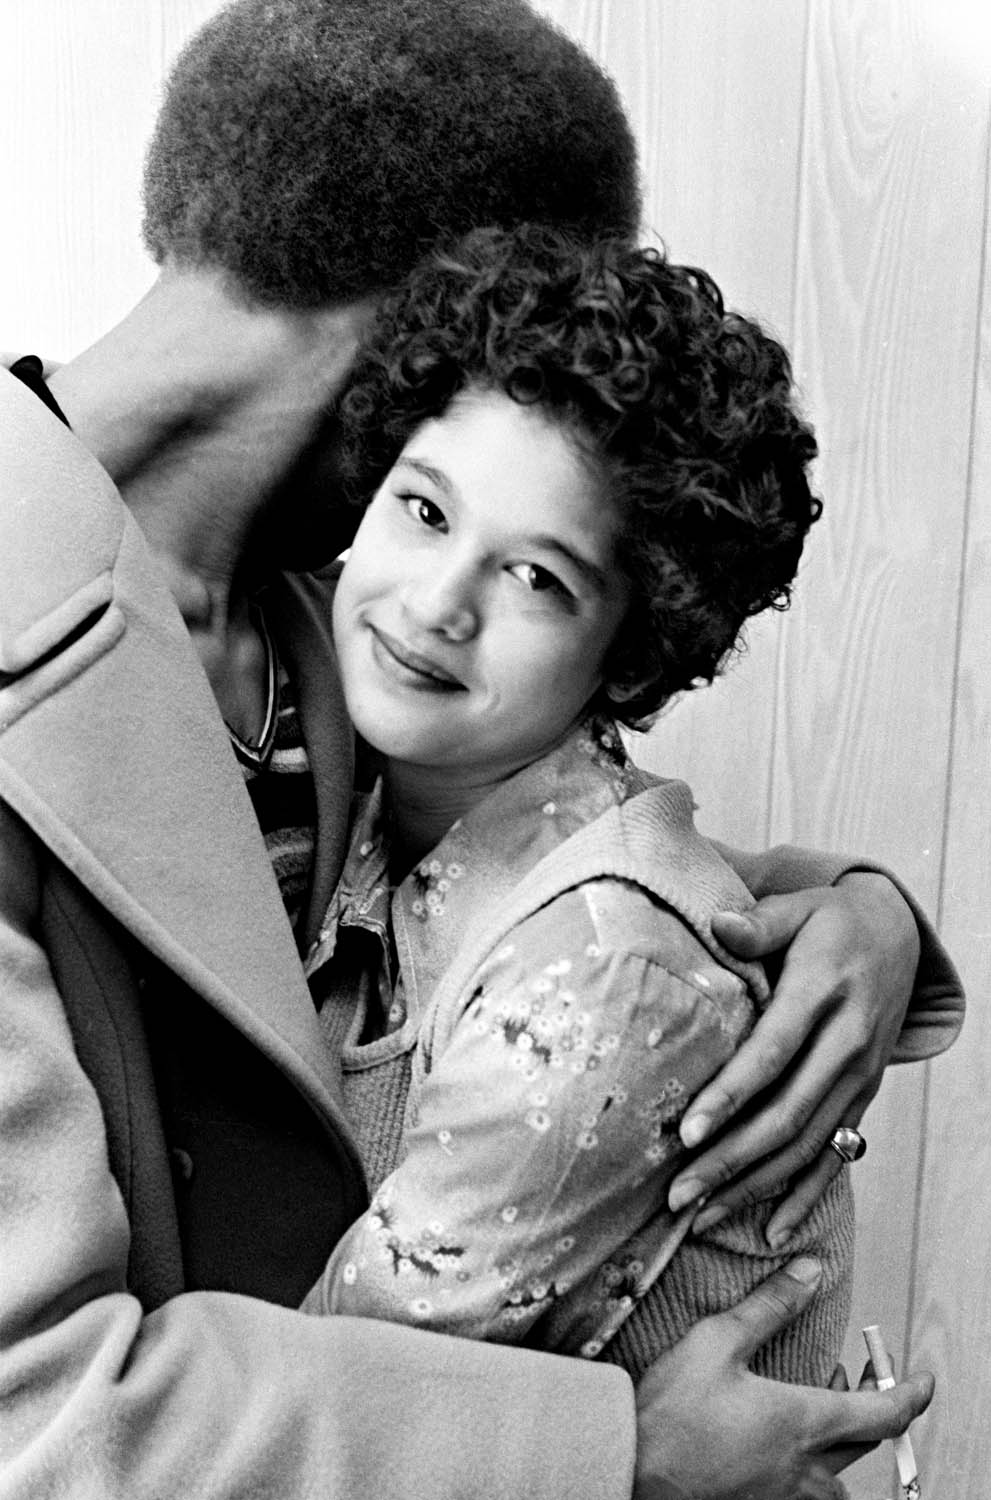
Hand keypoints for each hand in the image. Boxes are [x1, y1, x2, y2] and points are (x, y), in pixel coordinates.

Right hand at [633, 1258, 932, 1499]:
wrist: (633, 1469)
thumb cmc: (672, 1410)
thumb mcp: (718, 1341)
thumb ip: (770, 1306)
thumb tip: (811, 1270)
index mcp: (803, 1423)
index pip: (884, 1413)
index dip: (912, 1394)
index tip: (924, 1380)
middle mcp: (804, 1467)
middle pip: (865, 1444)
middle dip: (872, 1409)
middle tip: (857, 1378)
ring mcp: (783, 1495)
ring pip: (838, 1481)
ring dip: (842, 1447)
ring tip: (820, 1414)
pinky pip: (806, 1494)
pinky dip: (811, 1468)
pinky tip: (781, 1444)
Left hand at [667, 874, 918, 1243]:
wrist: (897, 936)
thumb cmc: (832, 921)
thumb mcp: (800, 907)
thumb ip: (759, 924)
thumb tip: (718, 924)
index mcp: (822, 995)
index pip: (773, 1054)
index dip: (731, 1095)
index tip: (689, 1133)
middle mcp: (846, 1045)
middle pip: (786, 1115)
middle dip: (731, 1160)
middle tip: (678, 1194)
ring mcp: (859, 1078)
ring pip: (807, 1147)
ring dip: (755, 1187)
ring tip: (703, 1218)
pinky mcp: (863, 1097)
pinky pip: (835, 1156)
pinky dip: (805, 1197)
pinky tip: (773, 1233)